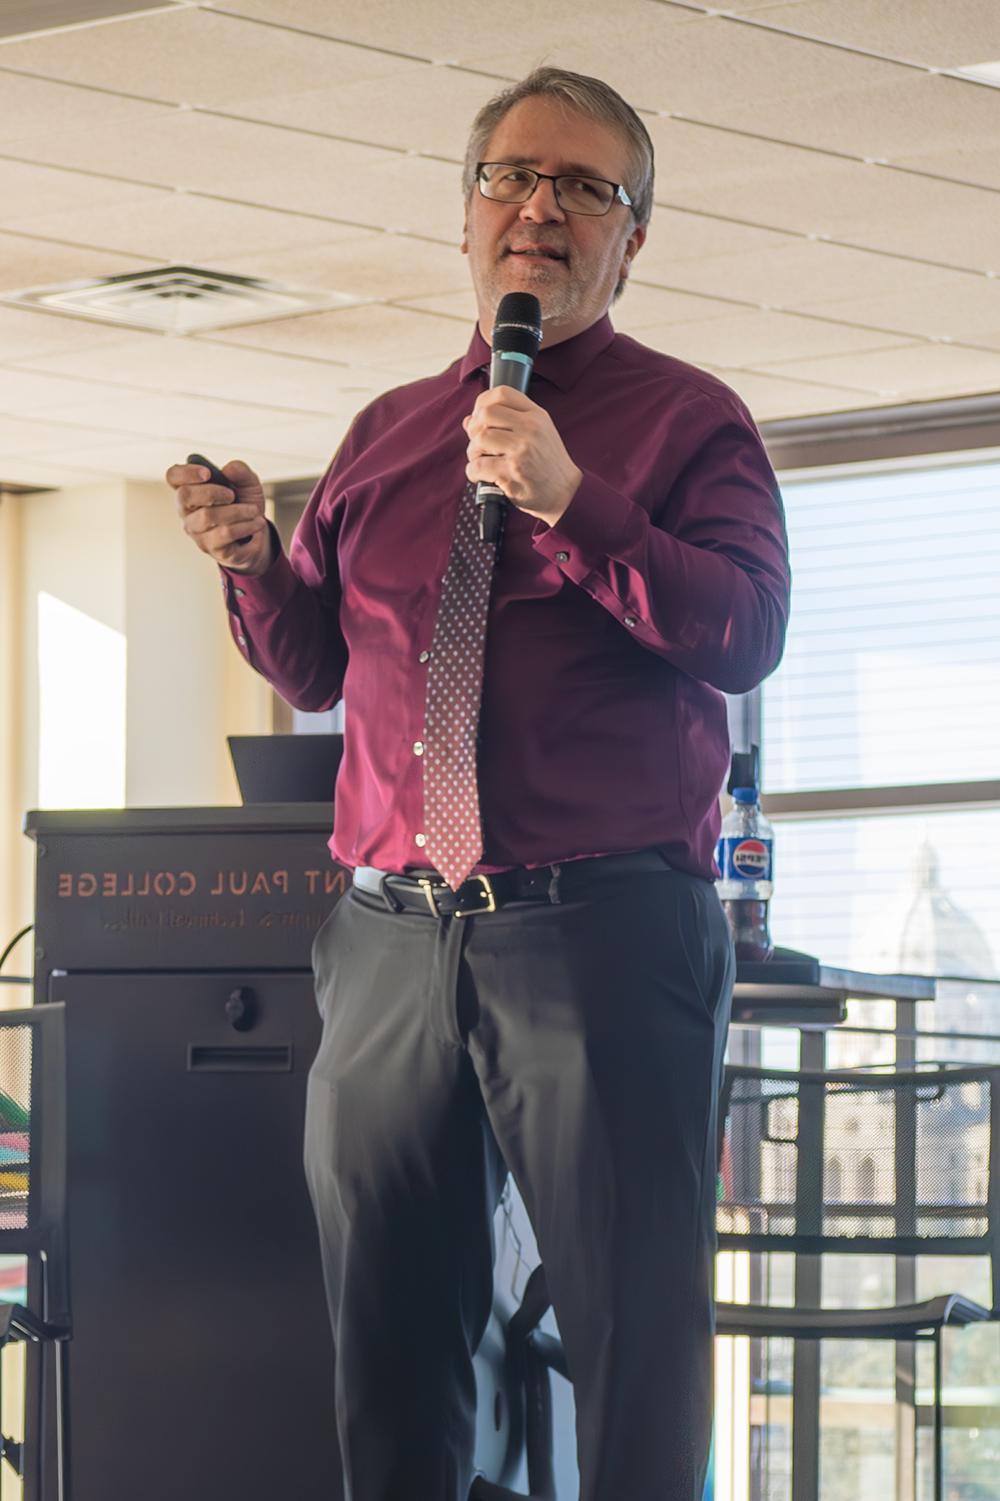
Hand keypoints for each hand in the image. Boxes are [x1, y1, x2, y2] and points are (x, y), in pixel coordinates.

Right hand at [165, 459, 273, 574]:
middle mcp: (187, 511)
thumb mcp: (248, 483)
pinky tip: (257, 523)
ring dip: (236, 511)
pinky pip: (225, 533)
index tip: (208, 473)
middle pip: (184, 496)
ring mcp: (196, 531)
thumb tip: (228, 469)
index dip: (186, 472)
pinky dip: (245, 525)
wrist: (257, 532)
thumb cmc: (245, 504)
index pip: (173, 476)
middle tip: (232, 495)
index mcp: (192, 489)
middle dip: (211, 492)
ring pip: (207, 516)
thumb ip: (240, 472)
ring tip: (254, 511)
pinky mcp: (210, 547)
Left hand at [463, 386, 581, 525]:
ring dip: (473, 452)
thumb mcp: (538, 433)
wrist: (565, 492)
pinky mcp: (512, 472)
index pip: (502, 393)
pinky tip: (479, 475)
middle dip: (474, 429)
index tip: (478, 417)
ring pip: (480, 439)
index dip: (482, 402)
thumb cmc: (548, 464)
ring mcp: (522, 450)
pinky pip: (478, 466)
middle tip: (478, 443)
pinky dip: (472, 471)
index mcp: (536, 415)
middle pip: (486, 414)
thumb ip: (507, 422)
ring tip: (480, 460)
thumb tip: (468, 420)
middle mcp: (530, 429)